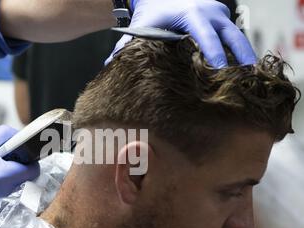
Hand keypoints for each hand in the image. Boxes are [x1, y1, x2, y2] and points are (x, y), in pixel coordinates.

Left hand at [0, 125, 39, 220]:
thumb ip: (23, 171)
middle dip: (22, 166)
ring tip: (11, 187)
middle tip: (24, 177)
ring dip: (14, 177)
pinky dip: (5, 184)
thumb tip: (36, 170)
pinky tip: (2, 193)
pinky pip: (1, 176)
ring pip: (10, 166)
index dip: (30, 147)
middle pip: (17, 153)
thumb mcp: (0, 176)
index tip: (36, 161)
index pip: (20, 136)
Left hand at [107, 0, 256, 67]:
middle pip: (231, 36)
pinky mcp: (221, 15)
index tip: (221, 74)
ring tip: (253, 78)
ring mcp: (218, 12)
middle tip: (246, 81)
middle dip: (239, 58)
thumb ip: (126, 48)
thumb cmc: (150, 14)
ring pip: (237, 35)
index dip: (215, 56)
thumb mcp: (140, 28)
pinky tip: (243, 68)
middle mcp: (209, 12)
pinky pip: (232, 33)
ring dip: (245, 55)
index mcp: (191, 15)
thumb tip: (110, 68)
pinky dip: (238, 49)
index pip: (207, 38)